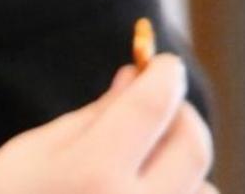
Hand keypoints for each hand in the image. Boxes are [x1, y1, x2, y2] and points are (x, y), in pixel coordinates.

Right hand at [0, 56, 217, 193]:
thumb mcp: (41, 148)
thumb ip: (97, 113)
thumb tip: (136, 75)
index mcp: (94, 172)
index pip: (151, 106)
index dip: (164, 75)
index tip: (165, 63)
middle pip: (191, 145)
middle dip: (182, 113)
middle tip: (163, 103)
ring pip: (203, 184)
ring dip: (183, 162)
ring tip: (148, 159)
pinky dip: (184, 193)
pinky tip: (151, 189)